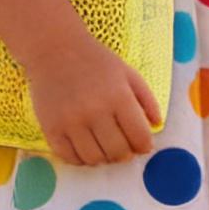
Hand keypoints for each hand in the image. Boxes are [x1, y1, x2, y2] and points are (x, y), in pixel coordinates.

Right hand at [26, 32, 161, 164]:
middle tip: (123, 147)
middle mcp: (95, 111)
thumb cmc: (96, 62)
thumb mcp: (129, 74)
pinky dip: (81, 159)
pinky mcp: (51, 128)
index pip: (139, 137)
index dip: (144, 146)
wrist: (55, 50)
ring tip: (104, 147)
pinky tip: (85, 147)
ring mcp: (71, 122)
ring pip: (95, 159)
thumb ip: (147, 100)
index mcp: (119, 97)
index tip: (142, 144)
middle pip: (118, 152)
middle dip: (125, 154)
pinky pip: (69, 158)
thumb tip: (157, 125)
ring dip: (104, 158)